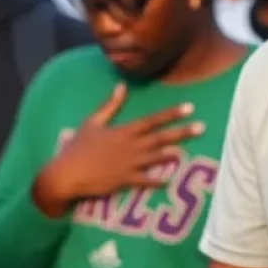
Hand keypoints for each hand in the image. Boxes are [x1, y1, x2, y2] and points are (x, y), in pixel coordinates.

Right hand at [32, 83, 202, 217]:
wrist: (66, 174)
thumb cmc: (78, 147)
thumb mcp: (92, 122)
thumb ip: (109, 105)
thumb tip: (121, 86)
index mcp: (123, 131)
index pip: (152, 120)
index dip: (171, 114)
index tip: (189, 108)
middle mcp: (129, 146)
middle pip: (160, 138)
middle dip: (181, 132)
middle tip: (201, 127)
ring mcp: (128, 164)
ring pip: (155, 158)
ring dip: (172, 154)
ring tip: (189, 151)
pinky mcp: (123, 181)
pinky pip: (144, 181)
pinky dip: (156, 181)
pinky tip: (169, 180)